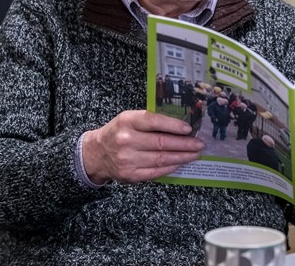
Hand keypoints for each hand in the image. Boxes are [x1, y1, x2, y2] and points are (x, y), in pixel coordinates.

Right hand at [82, 110, 204, 183]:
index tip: (189, 129)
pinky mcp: (130, 175)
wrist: (96, 154)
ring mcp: (127, 159)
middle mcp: (126, 140)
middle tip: (199, 144)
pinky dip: (171, 167)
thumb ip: (150, 121)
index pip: (154, 121)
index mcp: (127, 121)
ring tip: (195, 154)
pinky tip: (181, 163)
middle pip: (161, 142)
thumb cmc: (118, 132)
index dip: (173, 125)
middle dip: (184, 144)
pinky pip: (156, 172)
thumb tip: (180, 126)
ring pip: (161, 159)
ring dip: (182, 157)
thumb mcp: (129, 119)